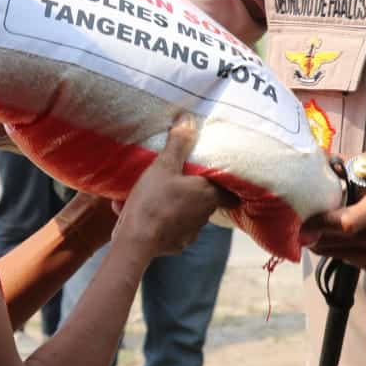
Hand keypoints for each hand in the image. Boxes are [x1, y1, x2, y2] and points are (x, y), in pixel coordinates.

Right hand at [113, 113, 227, 259]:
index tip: (219, 180)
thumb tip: (188, 120)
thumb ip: (178, 143)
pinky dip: (163, 222)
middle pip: (206, 202)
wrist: (136, 241)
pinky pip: (172, 230)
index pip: (229, 194)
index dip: (225, 186)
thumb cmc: (154, 200)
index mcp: (207, 195)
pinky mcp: (176, 245)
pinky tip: (145, 214)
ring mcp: (191, 234)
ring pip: (188, 216)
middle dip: (194, 192)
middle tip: (179, 181)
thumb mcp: (164, 165)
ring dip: (176, 207)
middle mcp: (204, 216)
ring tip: (155, 197)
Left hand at [298, 148, 365, 272]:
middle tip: (292, 215)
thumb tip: (320, 157)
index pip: (346, 223)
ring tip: (308, 220)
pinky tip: (329, 231)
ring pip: (331, 252)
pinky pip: (341, 257)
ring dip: (316, 238)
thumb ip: (351, 161)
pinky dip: (330, 245)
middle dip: (308, 229)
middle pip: (332, 241)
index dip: (319, 222)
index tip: (298, 215)